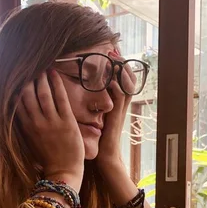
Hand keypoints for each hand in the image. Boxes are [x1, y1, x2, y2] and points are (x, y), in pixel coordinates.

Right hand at [16, 70, 83, 189]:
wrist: (63, 174)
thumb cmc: (48, 160)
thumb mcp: (31, 142)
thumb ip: (26, 127)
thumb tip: (19, 112)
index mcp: (26, 128)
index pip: (17, 102)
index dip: (16, 87)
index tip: (16, 75)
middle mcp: (36, 123)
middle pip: (28, 95)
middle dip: (28, 78)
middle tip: (29, 65)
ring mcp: (51, 122)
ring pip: (43, 94)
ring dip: (42, 78)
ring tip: (41, 66)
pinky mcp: (66, 122)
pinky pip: (60, 98)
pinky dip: (57, 84)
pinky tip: (55, 73)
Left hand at [96, 51, 135, 167]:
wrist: (107, 159)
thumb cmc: (99, 142)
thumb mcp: (96, 120)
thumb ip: (92, 107)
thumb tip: (80, 96)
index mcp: (114, 105)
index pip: (118, 80)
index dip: (115, 66)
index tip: (110, 51)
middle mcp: (119, 106)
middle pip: (125, 79)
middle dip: (121, 63)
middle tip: (115, 48)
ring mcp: (120, 111)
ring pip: (125, 85)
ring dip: (120, 70)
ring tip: (115, 55)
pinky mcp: (117, 117)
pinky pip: (120, 98)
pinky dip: (117, 85)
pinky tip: (112, 75)